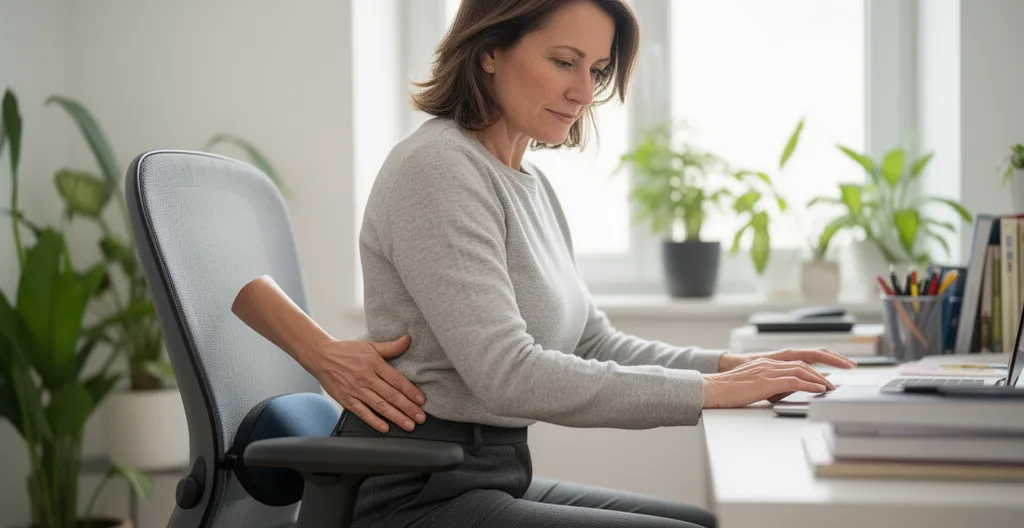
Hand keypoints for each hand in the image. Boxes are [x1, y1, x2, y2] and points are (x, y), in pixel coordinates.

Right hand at [310, 335, 425, 432]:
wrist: (321, 356)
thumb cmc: (346, 351)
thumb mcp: (370, 346)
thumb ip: (390, 347)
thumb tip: (408, 340)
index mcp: (374, 364)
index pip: (397, 380)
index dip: (410, 391)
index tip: (421, 401)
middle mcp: (366, 378)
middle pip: (391, 395)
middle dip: (408, 408)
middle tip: (420, 418)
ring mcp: (356, 390)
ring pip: (380, 406)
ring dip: (396, 417)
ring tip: (409, 425)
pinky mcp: (346, 400)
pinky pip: (362, 413)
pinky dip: (374, 422)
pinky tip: (385, 428)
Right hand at [702, 357, 841, 408]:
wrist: (711, 390)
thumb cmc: (727, 392)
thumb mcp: (753, 387)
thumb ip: (770, 386)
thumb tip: (788, 393)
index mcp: (765, 363)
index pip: (795, 363)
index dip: (813, 369)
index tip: (825, 378)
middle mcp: (769, 363)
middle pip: (803, 364)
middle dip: (822, 372)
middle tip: (835, 383)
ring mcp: (768, 370)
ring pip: (801, 371)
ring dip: (819, 379)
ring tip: (831, 388)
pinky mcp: (767, 381)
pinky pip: (794, 381)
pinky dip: (810, 385)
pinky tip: (819, 390)